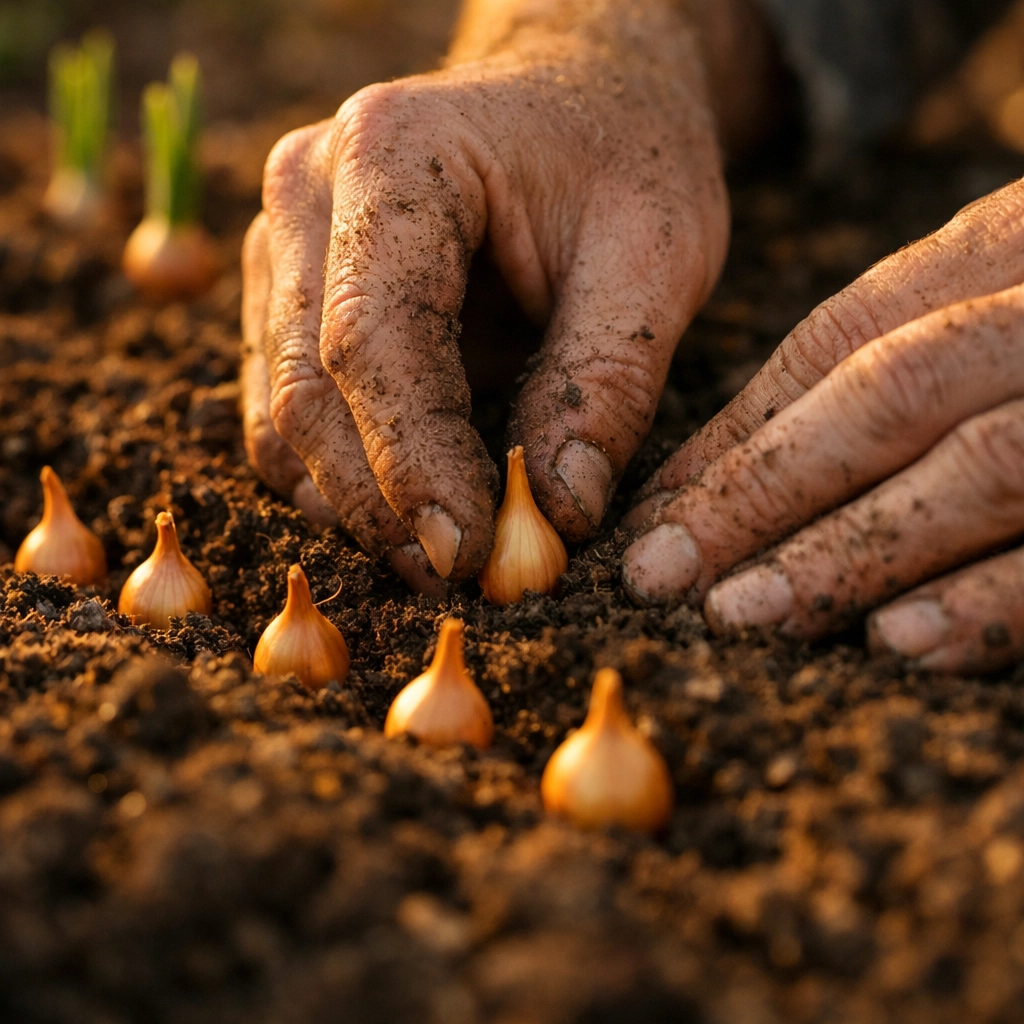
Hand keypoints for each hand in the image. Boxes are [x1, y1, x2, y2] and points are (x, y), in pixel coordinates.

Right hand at [239, 6, 732, 592]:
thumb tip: (558, 518)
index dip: (414, 464)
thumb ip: (604, 384)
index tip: (468, 556)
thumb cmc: (625, 156)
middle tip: (457, 578)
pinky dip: (340, 473)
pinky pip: (289, 408)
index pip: (374, 342)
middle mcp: (305, 192)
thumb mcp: (655, 255)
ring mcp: (285, 242)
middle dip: (378, 504)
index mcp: (391, 155)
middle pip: (309, 389)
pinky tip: (408, 504)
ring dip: (353, 502)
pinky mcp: (291, 292)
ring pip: (282, 413)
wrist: (580, 91)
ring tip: (441, 552)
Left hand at [622, 180, 1023, 672]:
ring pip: (978, 469)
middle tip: (662, 576)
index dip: (737, 432)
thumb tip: (728, 469)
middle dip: (762, 495)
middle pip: (887, 396)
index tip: (654, 512)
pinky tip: (903, 646)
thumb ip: (889, 358)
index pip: (836, 341)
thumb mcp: (992, 292)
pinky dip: (994, 601)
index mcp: (1008, 242)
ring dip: (849, 554)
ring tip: (742, 617)